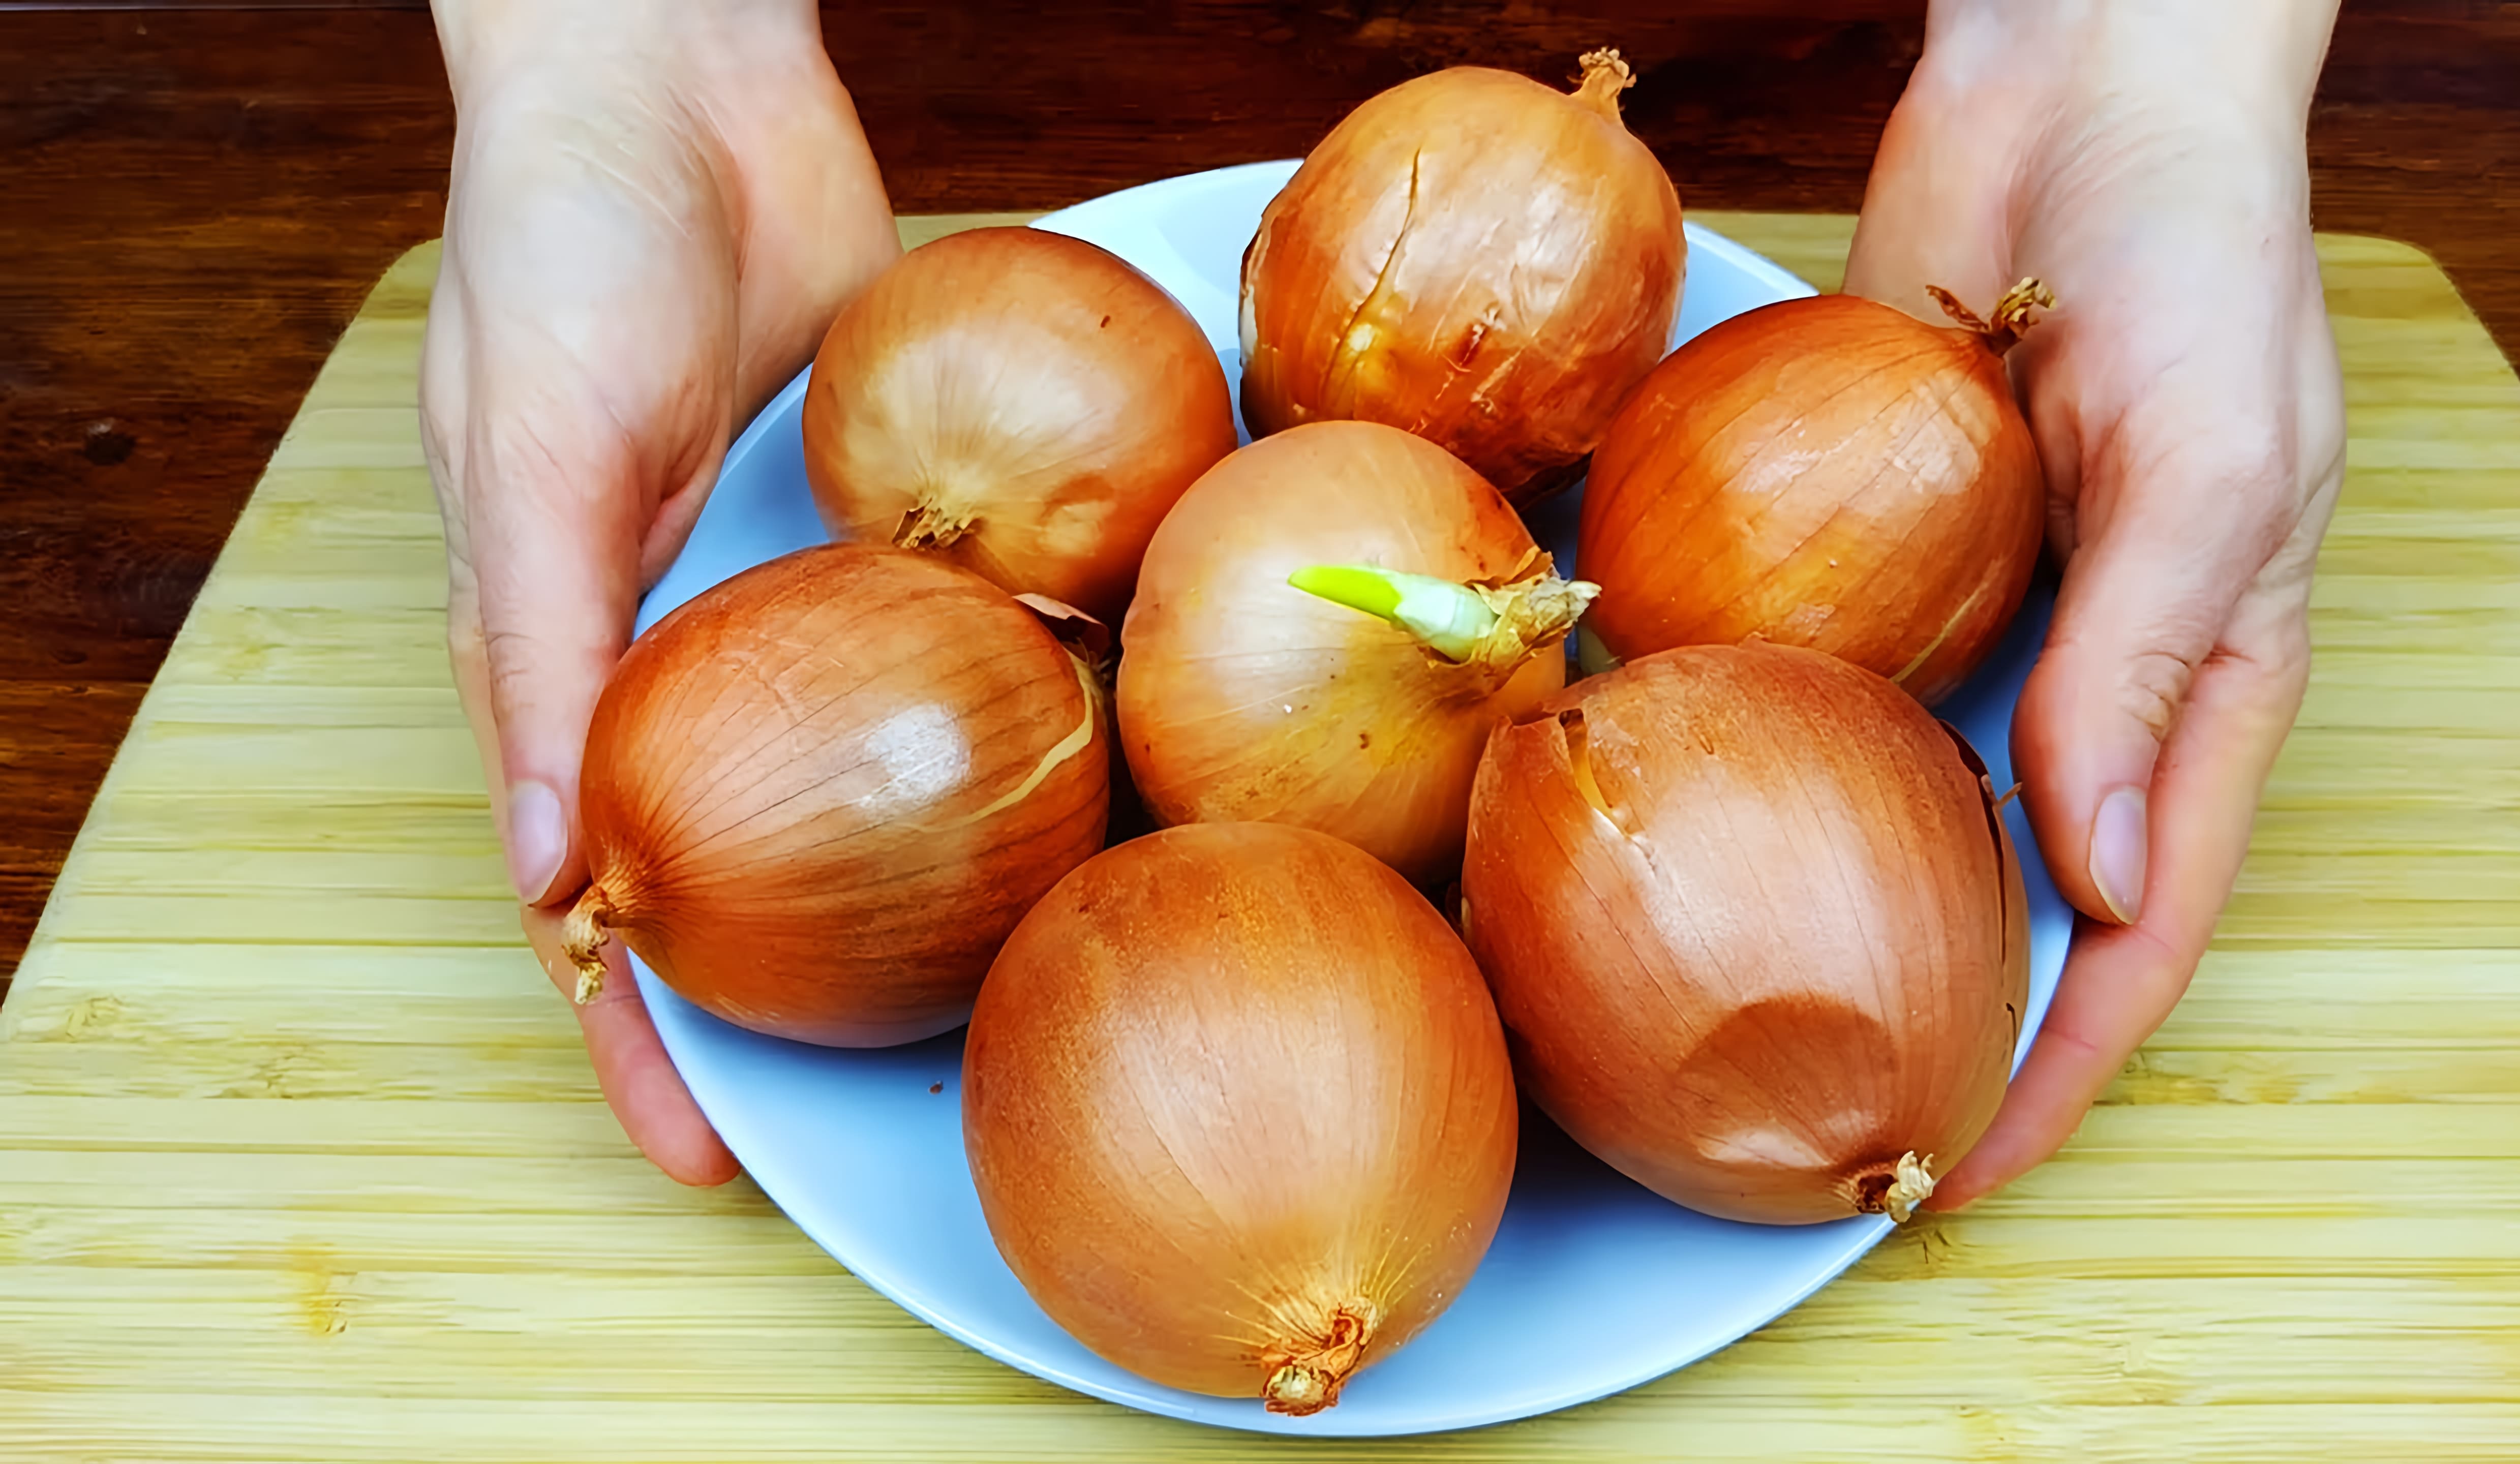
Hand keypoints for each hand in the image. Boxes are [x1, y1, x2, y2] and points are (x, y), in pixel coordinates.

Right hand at [420, 0, 899, 1181]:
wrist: (682, 80)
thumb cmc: (561, 251)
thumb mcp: (526, 453)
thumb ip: (536, 653)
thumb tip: (553, 866)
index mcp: (569, 661)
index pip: (597, 892)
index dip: (643, 1034)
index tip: (707, 1155)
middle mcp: (692, 649)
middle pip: (746, 858)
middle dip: (802, 988)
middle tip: (897, 1103)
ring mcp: (799, 592)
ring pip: (860, 766)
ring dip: (921, 868)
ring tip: (1010, 979)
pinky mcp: (890, 517)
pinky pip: (947, 635)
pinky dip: (995, 705)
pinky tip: (1081, 775)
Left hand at [1844, 0, 2345, 1207]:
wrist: (2079, 92)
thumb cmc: (2195, 262)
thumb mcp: (2213, 473)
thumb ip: (2146, 675)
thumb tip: (2096, 882)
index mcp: (2201, 685)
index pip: (2134, 925)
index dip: (2055, 1065)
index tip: (1956, 1172)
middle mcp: (2081, 676)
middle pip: (2008, 898)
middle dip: (1930, 1020)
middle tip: (1817, 1131)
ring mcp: (1969, 616)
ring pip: (1899, 806)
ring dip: (1829, 906)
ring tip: (1727, 1019)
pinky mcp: (1870, 547)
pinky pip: (1814, 673)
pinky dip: (1759, 744)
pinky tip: (1674, 809)